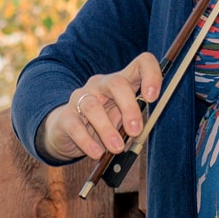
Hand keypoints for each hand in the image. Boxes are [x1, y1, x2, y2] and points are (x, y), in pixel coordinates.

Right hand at [38, 53, 162, 162]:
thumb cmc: (103, 124)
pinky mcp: (66, 116)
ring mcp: (81, 97)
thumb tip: (141, 134)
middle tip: (135, 131)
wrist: (68, 132)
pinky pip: (75, 126)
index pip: (141, 64)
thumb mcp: (122, 120)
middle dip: (128, 107)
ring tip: (117, 148)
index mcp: (122, 82)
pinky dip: (87, 141)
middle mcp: (101, 84)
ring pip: (93, 106)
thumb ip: (133, 123)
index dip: (151, 75)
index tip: (153, 98)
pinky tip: (97, 153)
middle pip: (116, 83)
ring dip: (107, 129)